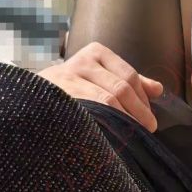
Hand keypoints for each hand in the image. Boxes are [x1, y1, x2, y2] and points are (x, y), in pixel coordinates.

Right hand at [38, 42, 162, 131]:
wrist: (33, 96)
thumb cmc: (75, 88)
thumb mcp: (101, 77)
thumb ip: (128, 81)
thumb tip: (158, 90)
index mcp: (96, 53)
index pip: (129, 76)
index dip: (143, 100)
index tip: (149, 119)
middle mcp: (80, 63)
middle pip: (120, 88)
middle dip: (139, 112)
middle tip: (148, 130)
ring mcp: (67, 81)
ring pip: (106, 102)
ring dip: (125, 121)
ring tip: (134, 136)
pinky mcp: (59, 100)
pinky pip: (89, 116)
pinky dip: (105, 127)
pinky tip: (112, 138)